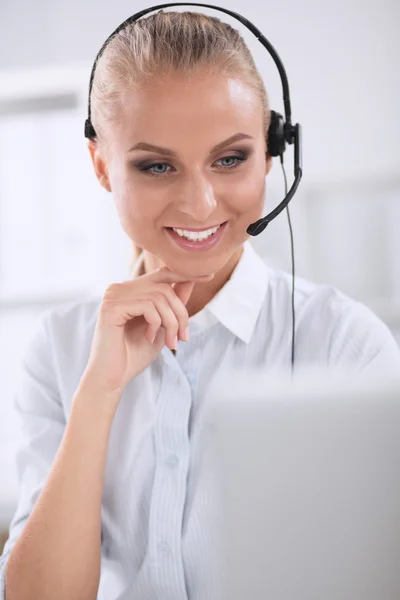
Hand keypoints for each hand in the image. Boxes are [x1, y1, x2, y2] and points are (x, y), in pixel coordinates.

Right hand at [81, 266, 213, 397]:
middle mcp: (119, 288)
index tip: (208, 276)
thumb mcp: (162, 326)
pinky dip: (156, 324)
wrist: (113, 378)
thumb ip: (173, 303)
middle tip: (183, 337)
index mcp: (130, 290)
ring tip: (169, 342)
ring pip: (159, 296)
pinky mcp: (111, 306)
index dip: (185, 274)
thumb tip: (190, 279)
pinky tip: (149, 338)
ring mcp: (113, 295)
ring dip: (171, 322)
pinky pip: (148, 305)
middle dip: (180, 313)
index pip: (162, 274)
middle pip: (164, 287)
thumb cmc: (134, 355)